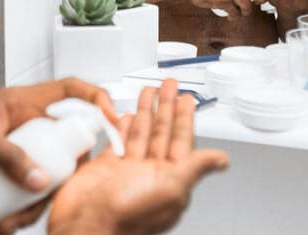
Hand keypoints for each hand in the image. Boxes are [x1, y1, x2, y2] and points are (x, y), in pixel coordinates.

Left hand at [0, 78, 115, 234]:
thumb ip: (8, 155)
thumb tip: (40, 180)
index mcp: (26, 101)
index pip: (71, 89)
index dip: (97, 97)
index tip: (112, 117)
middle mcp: (31, 124)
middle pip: (69, 142)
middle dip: (68, 171)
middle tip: (55, 192)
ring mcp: (27, 148)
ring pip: (53, 173)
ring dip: (39, 201)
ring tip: (13, 220)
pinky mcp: (19, 171)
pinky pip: (34, 191)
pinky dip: (24, 209)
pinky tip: (6, 222)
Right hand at [48, 80, 228, 234]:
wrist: (86, 223)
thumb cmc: (128, 216)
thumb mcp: (170, 189)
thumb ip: (195, 168)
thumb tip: (221, 160)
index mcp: (169, 179)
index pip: (181, 141)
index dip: (184, 118)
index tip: (187, 99)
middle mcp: (149, 174)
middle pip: (161, 133)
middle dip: (166, 107)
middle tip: (170, 86)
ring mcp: (127, 170)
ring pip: (141, 134)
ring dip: (146, 111)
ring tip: (149, 91)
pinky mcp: (105, 167)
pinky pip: (118, 142)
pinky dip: (122, 127)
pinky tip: (127, 115)